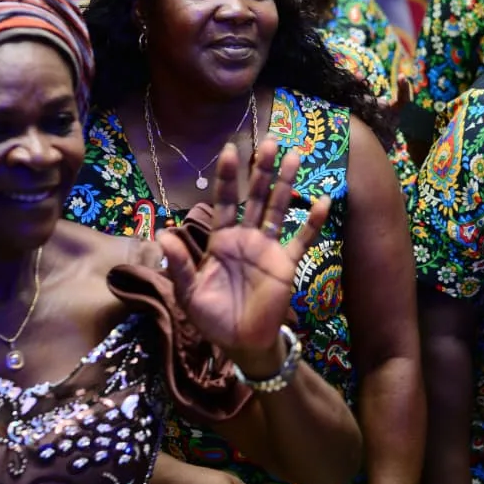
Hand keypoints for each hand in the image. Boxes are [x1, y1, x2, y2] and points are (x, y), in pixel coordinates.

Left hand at [160, 137, 329, 363]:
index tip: (230, 149)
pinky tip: (321, 200)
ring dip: (285, 183)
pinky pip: (301, 239)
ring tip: (293, 155)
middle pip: (254, 196)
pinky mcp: (286, 263)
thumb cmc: (213, 317)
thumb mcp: (189, 292)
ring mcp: (268, 248)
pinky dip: (312, 221)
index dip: (227, 176)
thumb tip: (162, 233)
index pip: (225, 201)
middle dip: (260, 170)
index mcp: (221, 240)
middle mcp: (246, 237)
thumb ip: (179, 263)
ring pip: (277, 208)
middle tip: (268, 140)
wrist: (241, 343)